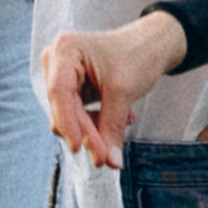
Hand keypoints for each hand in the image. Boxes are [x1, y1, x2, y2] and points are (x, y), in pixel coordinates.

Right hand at [38, 13, 182, 168]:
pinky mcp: (72, 88)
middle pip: (63, 107)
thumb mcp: (124, 91)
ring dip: (94, 128)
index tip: (78, 148)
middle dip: (86, 133)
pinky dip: (98, 121)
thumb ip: (112, 127)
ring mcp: (62, 75)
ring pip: (69, 116)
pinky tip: (125, 117)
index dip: (68, 122)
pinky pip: (78, 115)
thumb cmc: (138, 55)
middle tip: (105, 159)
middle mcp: (56, 61)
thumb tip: (110, 163)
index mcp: (65, 50)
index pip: (59, 92)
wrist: (151, 45)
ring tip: (126, 122)